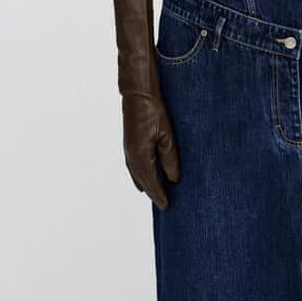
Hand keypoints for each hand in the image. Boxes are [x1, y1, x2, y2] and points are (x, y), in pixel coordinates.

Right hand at [122, 90, 180, 209]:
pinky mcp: (129, 144)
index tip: (167, 206)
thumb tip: (173, 180)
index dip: (159, 195)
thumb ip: (170, 159)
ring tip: (157, 195)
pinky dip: (141, 175)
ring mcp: (128, 150)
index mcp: (140, 155)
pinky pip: (134, 166)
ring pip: (137, 174)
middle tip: (165, 204)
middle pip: (142, 181)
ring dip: (146, 185)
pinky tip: (145, 178)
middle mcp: (131, 156)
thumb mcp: (167, 136)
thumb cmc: (154, 111)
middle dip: (153, 193)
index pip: (151, 182)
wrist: (138, 94)